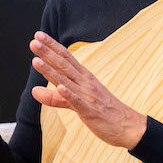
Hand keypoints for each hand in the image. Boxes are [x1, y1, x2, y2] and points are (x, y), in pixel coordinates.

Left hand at [29, 31, 147, 149]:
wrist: (127, 126)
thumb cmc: (103, 111)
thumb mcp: (76, 102)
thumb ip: (55, 97)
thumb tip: (34, 90)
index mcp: (84, 78)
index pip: (66, 58)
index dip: (52, 46)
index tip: (39, 35)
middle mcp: (86, 83)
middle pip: (64, 65)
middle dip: (48, 53)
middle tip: (34, 41)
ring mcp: (88, 96)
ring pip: (67, 81)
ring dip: (51, 70)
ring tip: (37, 61)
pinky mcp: (91, 111)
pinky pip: (78, 102)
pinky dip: (68, 94)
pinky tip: (59, 87)